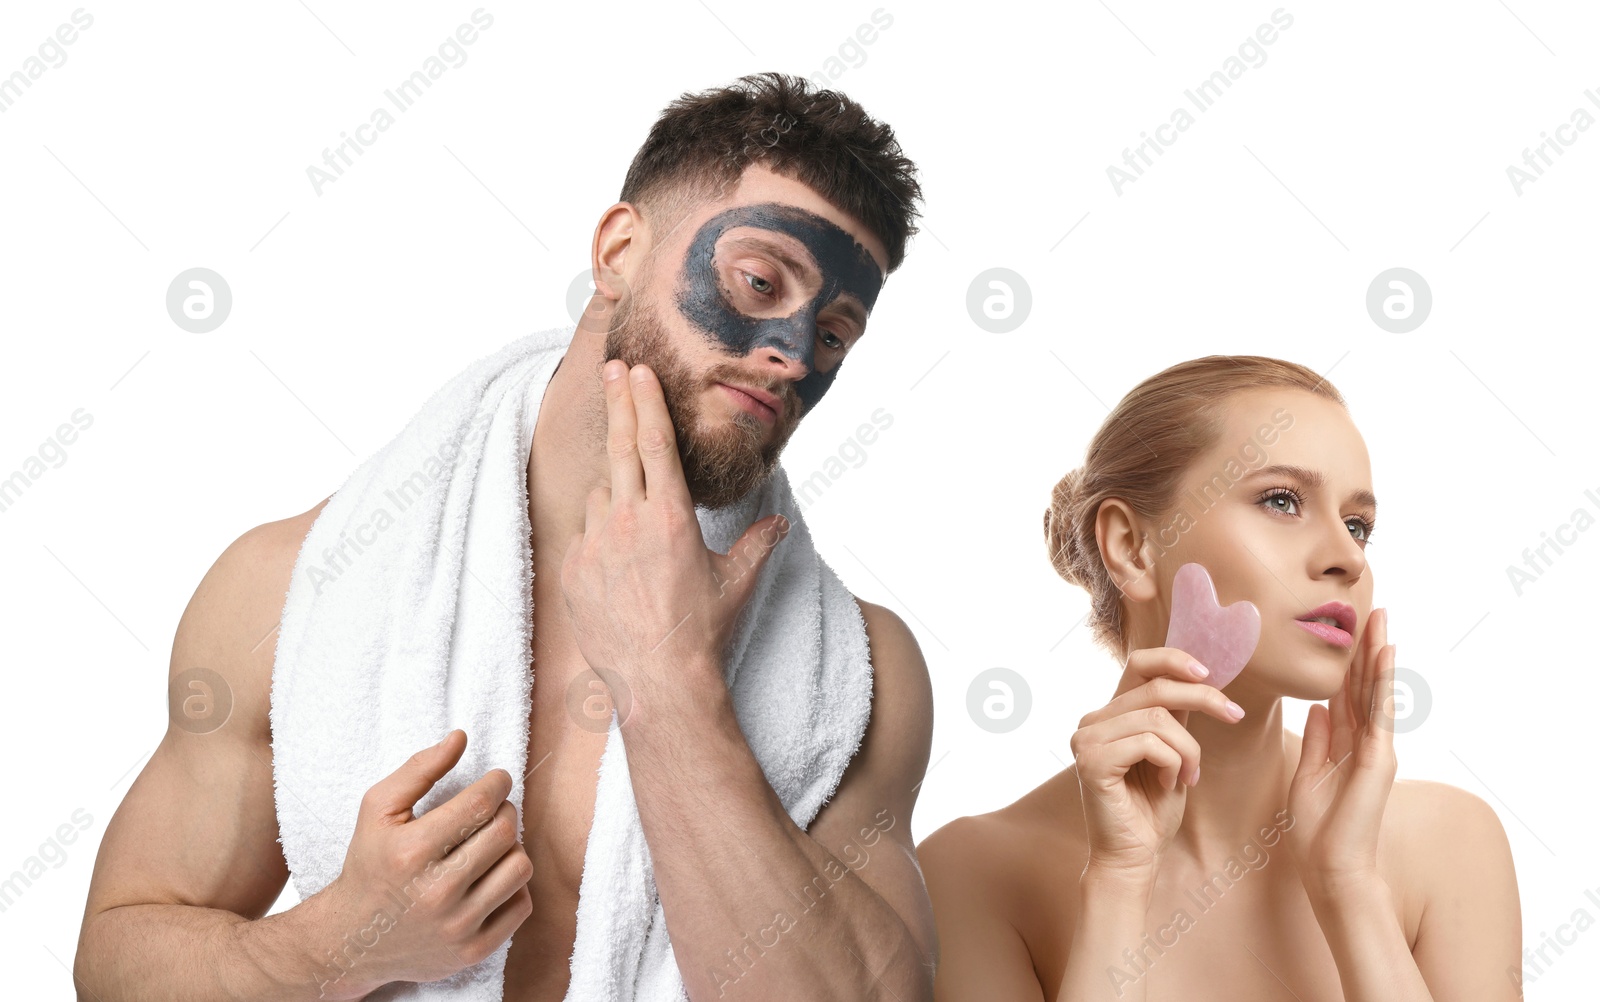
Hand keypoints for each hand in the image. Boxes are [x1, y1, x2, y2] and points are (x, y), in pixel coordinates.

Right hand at [309, 730, 531, 998]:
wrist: (352, 939)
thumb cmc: (370, 864)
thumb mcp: (377, 809)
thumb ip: (419, 768)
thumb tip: (461, 737)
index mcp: (411, 851)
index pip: (480, 804)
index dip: (498, 783)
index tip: (497, 780)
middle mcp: (436, 892)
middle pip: (505, 832)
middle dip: (504, 811)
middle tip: (490, 810)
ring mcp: (457, 926)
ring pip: (520, 867)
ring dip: (511, 848)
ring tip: (488, 845)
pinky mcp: (473, 951)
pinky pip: (521, 905)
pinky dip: (512, 886)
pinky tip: (488, 878)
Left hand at [558, 360, 788, 702]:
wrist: (657, 682)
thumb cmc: (701, 632)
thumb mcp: (736, 582)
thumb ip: (758, 543)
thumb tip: (780, 522)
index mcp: (670, 517)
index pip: (657, 444)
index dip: (647, 402)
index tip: (637, 372)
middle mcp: (627, 522)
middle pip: (621, 447)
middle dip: (618, 403)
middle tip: (612, 369)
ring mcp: (594, 545)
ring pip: (600, 497)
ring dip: (614, 495)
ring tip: (635, 528)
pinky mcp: (571, 571)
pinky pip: (583, 537)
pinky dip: (598, 538)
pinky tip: (616, 565)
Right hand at [1070, 647, 1246, 879]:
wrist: (1133, 859)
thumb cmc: (1152, 810)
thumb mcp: (1172, 753)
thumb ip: (1174, 717)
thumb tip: (1201, 676)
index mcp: (1110, 714)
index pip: (1139, 664)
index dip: (1174, 658)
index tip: (1210, 673)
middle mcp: (1092, 721)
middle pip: (1154, 687)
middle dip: (1202, 698)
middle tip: (1235, 716)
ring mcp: (1086, 739)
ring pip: (1157, 718)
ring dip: (1189, 748)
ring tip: (1190, 775)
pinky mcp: (1090, 761)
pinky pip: (1148, 743)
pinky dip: (1172, 763)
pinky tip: (1170, 785)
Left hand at [1286, 607, 1396, 900]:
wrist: (1330, 868)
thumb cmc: (1318, 832)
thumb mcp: (1308, 776)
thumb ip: (1317, 742)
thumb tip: (1319, 708)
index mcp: (1346, 747)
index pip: (1347, 696)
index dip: (1348, 665)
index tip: (1349, 633)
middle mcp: (1366, 744)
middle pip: (1365, 686)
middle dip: (1368, 649)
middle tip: (1373, 611)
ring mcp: (1376, 749)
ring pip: (1376, 691)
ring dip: (1379, 654)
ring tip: (1382, 619)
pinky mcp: (1379, 758)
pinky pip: (1380, 710)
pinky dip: (1382, 681)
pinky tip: (1385, 654)